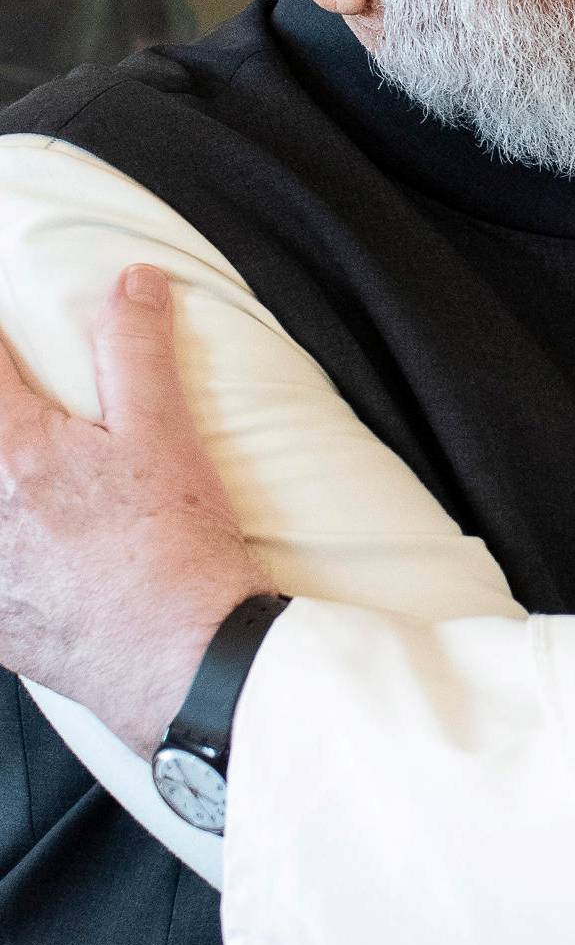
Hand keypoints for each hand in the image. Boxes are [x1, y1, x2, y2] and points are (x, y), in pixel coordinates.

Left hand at [0, 268, 267, 755]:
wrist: (186, 661)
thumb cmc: (176, 549)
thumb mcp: (164, 433)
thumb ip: (136, 348)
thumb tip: (133, 283)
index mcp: (12, 450)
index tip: (5, 341)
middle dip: (1, 418)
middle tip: (21, 417)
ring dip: (3, 491)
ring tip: (23, 488)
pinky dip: (4, 556)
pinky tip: (21, 552)